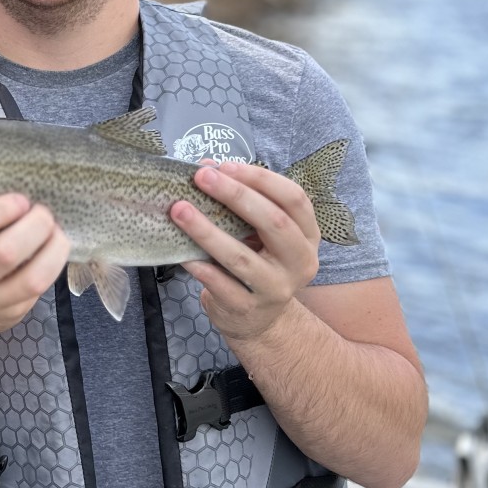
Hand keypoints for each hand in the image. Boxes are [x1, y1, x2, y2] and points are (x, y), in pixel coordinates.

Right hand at [0, 193, 69, 345]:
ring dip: (53, 248)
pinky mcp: (12, 314)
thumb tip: (10, 187)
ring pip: (31, 278)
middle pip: (5, 253)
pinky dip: (52, 264)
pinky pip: (40, 290)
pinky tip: (52, 249)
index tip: (19, 200)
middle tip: (42, 212)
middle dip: (33, 226)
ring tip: (55, 231)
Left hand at [170, 161, 321, 342]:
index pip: (294, 198)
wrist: (259, 320)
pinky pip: (220, 284)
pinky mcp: (248, 308)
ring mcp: (276, 289)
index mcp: (307, 236)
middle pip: (273, 222)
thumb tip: (207, 167)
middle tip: (201, 177)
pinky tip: (182, 251)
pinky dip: (199, 266)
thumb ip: (240, 202)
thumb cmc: (257, 262)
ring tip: (179, 210)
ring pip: (241, 256)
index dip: (261, 179)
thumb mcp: (260, 234)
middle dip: (235, 195)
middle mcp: (300, 262)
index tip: (226, 166)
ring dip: (207, 230)